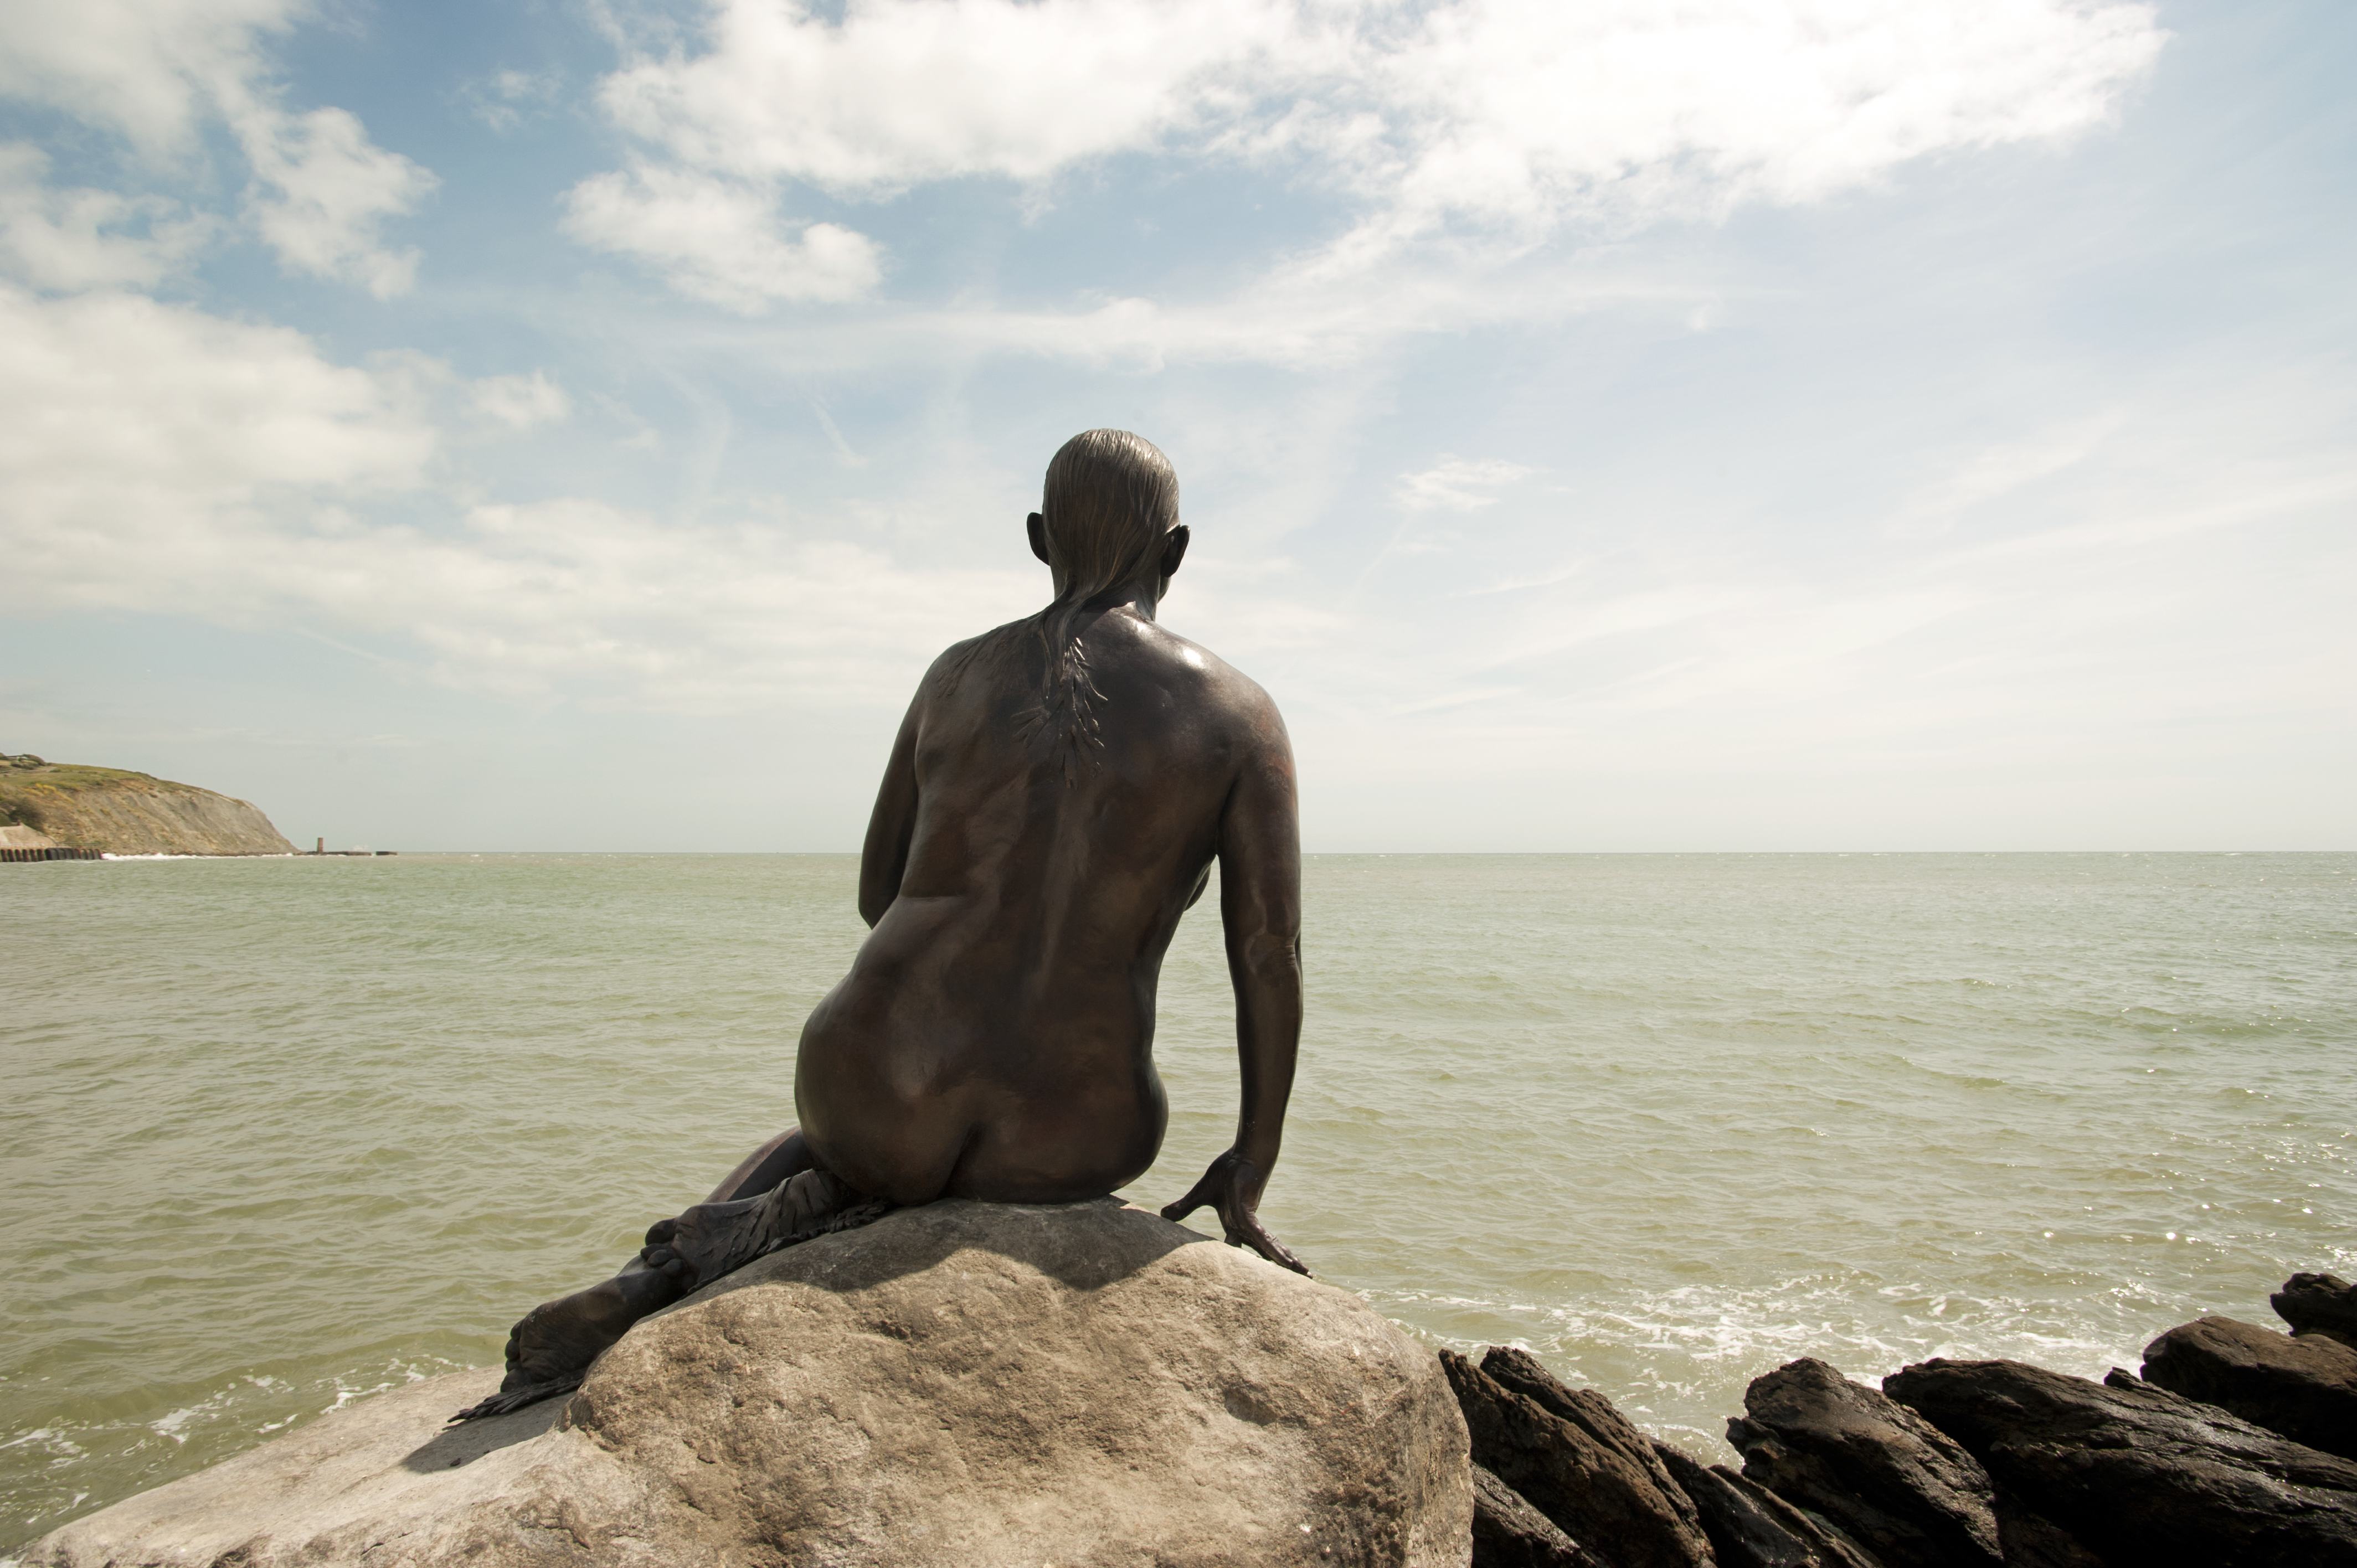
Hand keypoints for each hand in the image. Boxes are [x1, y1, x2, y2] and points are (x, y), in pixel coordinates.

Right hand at [1161, 1148, 1309, 1275]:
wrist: (1242, 1155)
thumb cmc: (1227, 1172)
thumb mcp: (1200, 1195)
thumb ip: (1183, 1207)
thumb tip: (1161, 1214)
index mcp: (1236, 1225)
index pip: (1244, 1250)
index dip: (1251, 1265)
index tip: (1258, 1281)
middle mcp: (1247, 1228)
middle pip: (1264, 1254)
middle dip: (1280, 1267)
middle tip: (1300, 1280)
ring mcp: (1251, 1224)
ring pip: (1270, 1250)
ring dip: (1288, 1262)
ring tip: (1308, 1275)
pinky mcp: (1251, 1218)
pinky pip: (1263, 1241)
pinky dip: (1275, 1253)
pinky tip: (1288, 1264)